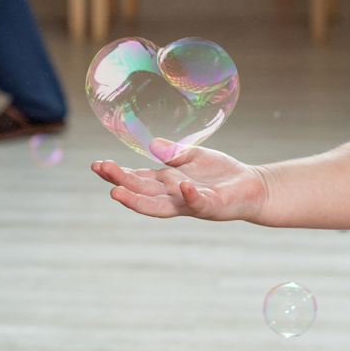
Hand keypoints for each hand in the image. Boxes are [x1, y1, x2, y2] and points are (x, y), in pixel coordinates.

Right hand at [91, 143, 270, 220]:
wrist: (253, 188)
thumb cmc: (221, 174)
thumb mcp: (193, 157)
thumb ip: (174, 152)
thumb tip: (151, 143)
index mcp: (167, 183)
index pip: (137, 179)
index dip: (117, 174)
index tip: (97, 165)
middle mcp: (174, 196)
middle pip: (142, 192)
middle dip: (120, 183)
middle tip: (101, 169)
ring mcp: (191, 203)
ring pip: (160, 206)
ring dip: (138, 200)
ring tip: (118, 193)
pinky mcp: (212, 206)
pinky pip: (199, 202)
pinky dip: (190, 195)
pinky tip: (182, 185)